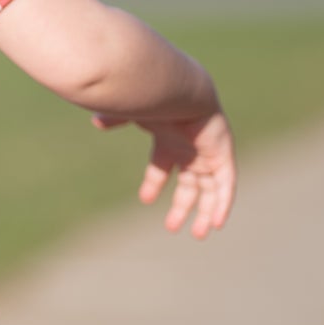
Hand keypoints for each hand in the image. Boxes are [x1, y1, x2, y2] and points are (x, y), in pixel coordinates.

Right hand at [92, 107, 236, 238]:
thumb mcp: (131, 113)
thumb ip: (115, 118)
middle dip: (182, 205)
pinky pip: (226, 184)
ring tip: (197, 234)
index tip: (145, 200)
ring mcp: (208, 152)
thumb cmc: (154, 98)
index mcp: (169, 139)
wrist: (182, 90)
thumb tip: (97, 122)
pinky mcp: (223, 155)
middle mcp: (190, 148)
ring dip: (204, 211)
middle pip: (190, 183)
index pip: (162, 166)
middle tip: (170, 227)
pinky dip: (222, 203)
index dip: (153, 183)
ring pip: (210, 188)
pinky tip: (216, 223)